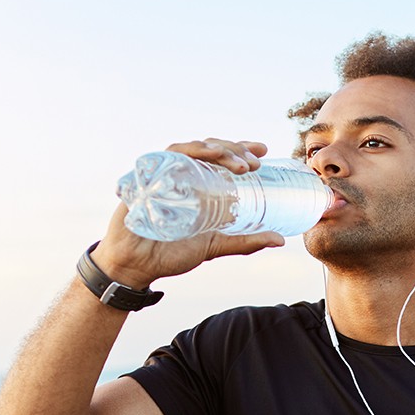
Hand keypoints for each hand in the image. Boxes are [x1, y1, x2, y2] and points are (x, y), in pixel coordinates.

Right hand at [91, 139, 285, 288]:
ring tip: (240, 165)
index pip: (220, 157)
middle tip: (255, 163)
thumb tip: (279, 240)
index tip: (264, 153)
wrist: (135, 266)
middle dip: (234, 150)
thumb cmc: (170, 254)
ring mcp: (163, 173)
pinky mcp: (146, 177)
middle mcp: (181, 174)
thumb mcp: (214, 246)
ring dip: (217, 150)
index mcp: (198, 184)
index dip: (241, 149)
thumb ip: (244, 241)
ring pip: (191, 148)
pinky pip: (165, 156)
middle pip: (209, 148)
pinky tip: (205, 154)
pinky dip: (186, 152)